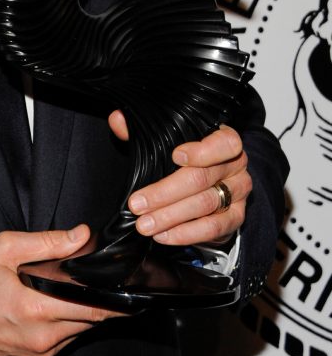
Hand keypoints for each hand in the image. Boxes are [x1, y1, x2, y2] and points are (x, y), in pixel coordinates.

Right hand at [0, 226, 125, 355]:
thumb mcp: (4, 249)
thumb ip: (46, 242)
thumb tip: (81, 235)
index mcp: (36, 309)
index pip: (93, 308)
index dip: (116, 298)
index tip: (131, 288)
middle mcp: (43, 337)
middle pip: (92, 320)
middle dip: (104, 302)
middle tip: (110, 282)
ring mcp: (40, 352)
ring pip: (80, 331)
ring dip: (85, 312)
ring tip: (82, 290)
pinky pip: (65, 340)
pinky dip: (69, 323)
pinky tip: (60, 305)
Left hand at [108, 112, 250, 246]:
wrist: (211, 184)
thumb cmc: (186, 158)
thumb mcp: (166, 141)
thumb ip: (141, 131)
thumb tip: (118, 120)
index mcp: (224, 140)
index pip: (224, 143)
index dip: (202, 150)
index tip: (175, 156)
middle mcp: (235, 165)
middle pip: (201, 178)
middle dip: (165, 193)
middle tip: (138, 204)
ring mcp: (237, 193)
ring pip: (205, 205)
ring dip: (171, 217)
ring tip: (145, 224)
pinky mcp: (235, 218)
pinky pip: (212, 228)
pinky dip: (186, 234)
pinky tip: (164, 235)